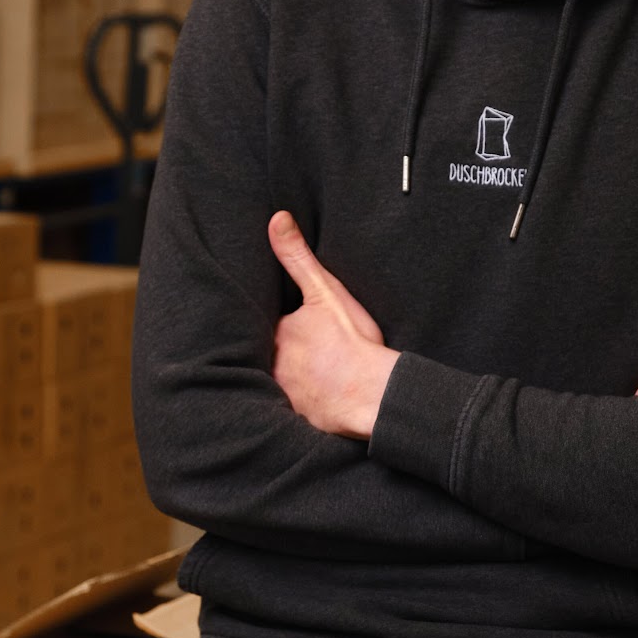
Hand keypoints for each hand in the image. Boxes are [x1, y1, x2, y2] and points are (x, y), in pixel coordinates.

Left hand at [266, 211, 399, 439]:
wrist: (374, 395)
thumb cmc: (352, 343)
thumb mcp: (324, 291)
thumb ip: (297, 257)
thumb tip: (276, 219)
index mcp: (274, 333)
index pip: (263, 323)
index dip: (275, 321)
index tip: (287, 322)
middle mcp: (269, 365)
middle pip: (265, 352)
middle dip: (274, 351)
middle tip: (296, 351)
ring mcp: (281, 394)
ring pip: (274, 381)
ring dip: (283, 377)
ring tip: (299, 375)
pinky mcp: (296, 418)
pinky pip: (287, 409)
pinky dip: (295, 404)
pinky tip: (308, 402)